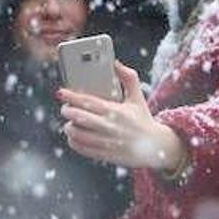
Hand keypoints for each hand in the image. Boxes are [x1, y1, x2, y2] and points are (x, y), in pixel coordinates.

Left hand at [57, 61, 185, 169]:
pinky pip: (83, 149)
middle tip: (65, 108)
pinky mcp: (106, 155)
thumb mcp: (137, 98)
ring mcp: (107, 142)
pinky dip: (74, 142)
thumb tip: (116, 63)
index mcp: (116, 111)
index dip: (72, 96)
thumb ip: (128, 78)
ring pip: (78, 134)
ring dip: (69, 128)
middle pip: (80, 118)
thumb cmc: (143, 120)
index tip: (61, 93)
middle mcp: (110, 127)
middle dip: (68, 111)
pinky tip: (74, 137)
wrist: (156, 147)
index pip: (88, 102)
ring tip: (69, 123)